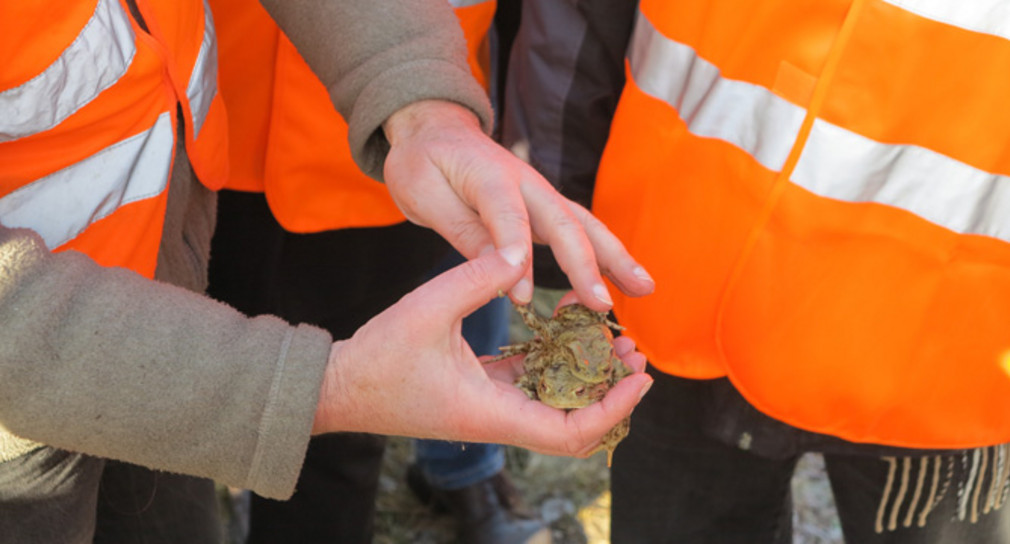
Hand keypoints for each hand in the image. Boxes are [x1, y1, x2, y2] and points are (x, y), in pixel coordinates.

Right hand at [311, 243, 652, 456]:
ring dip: (586, 373)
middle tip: (631, 348)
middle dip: (610, 390)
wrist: (339, 386)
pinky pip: (532, 382)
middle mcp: (499, 418)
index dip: (614, 408)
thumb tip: (518, 249)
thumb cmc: (378, 357)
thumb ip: (476, 278)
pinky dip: (554, 359)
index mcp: (492, 413)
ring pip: (557, 402)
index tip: (640, 375)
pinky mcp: (482, 391)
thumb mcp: (428, 309)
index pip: (572, 432)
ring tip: (608, 333)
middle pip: (575, 423)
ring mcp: (492, 407)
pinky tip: (562, 322)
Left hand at [381, 100, 654, 311]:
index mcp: (490, 176)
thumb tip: (502, 269)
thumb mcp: (424, 194)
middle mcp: (526, 182)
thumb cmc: (423, 163)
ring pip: (583, 224)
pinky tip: (625, 278)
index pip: (509, 217)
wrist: (434, 130)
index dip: (517, 258)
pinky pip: (579, 229)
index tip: (521, 298)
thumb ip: (464, 230)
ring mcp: (540, 192)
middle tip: (604, 304)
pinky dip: (604, 253)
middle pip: (563, 221)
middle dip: (587, 264)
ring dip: (615, 257)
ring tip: (644, 288)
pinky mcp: (544, 206)